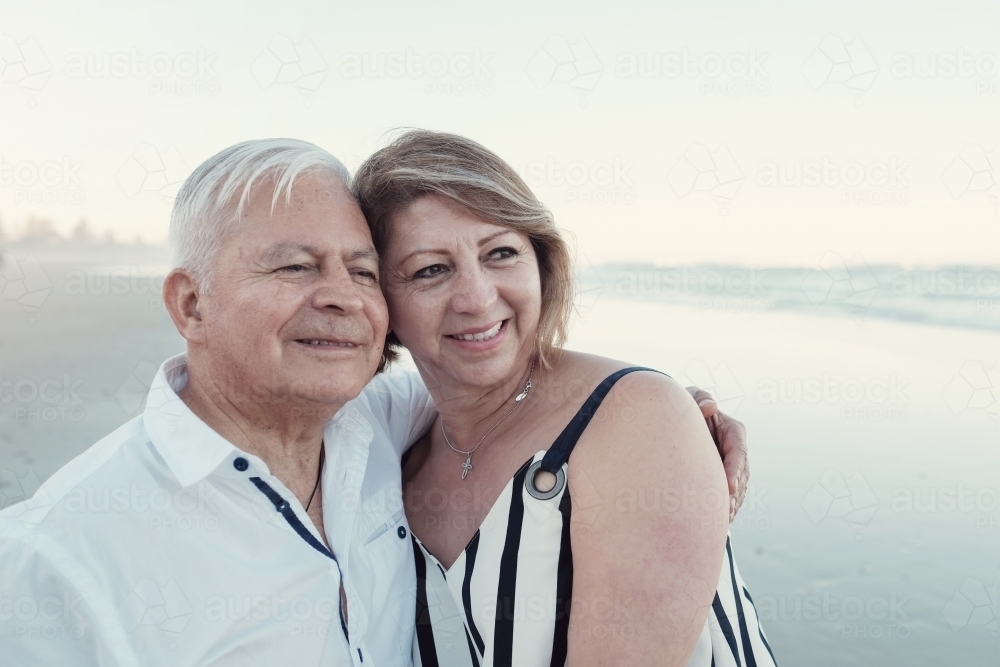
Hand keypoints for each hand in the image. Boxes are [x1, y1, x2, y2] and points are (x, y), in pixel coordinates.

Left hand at [686, 387, 748, 522]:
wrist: (672, 423)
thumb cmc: (683, 407)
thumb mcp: (689, 398)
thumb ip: (699, 398)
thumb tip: (710, 406)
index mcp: (733, 431)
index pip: (739, 452)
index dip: (735, 470)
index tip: (729, 487)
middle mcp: (736, 450)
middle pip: (741, 475)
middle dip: (734, 495)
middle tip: (726, 511)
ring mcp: (732, 467)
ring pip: (737, 489)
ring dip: (731, 505)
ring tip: (723, 520)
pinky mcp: (723, 479)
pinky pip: (728, 497)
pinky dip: (724, 509)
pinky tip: (718, 522)